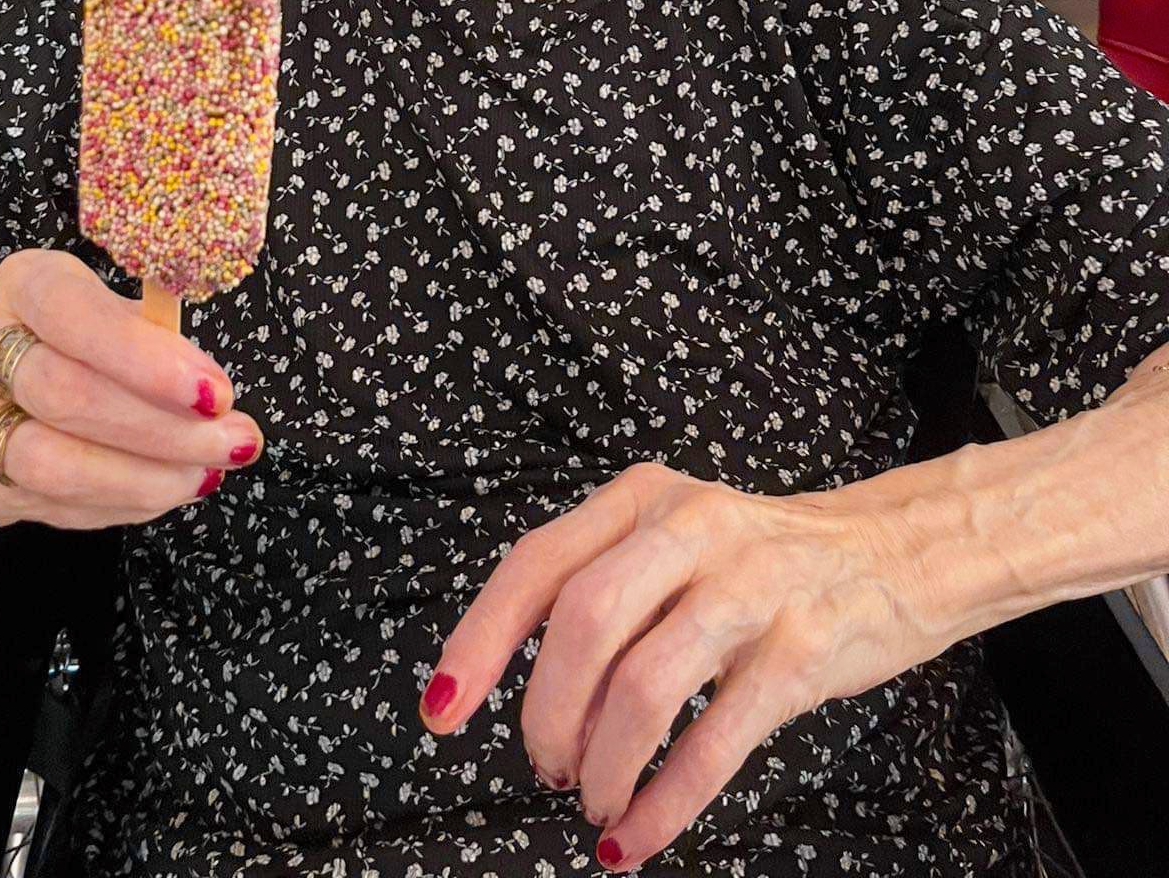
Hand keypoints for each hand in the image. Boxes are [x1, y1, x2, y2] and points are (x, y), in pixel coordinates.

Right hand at [0, 248, 263, 528]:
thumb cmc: (66, 336)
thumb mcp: (107, 311)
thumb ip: (154, 341)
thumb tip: (214, 397)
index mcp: (22, 284)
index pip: (72, 315)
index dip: (144, 359)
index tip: (213, 393)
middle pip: (63, 394)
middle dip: (160, 428)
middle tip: (229, 442)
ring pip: (50, 463)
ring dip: (142, 479)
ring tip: (202, 474)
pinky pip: (50, 504)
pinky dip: (120, 504)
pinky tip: (163, 491)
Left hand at [418, 460, 952, 870]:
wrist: (890, 553)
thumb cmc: (757, 560)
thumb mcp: (670, 538)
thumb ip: (598, 584)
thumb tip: (512, 682)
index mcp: (641, 497)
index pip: (536, 564)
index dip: (479, 641)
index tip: (441, 707)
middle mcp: (690, 528)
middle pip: (583, 621)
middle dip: (546, 713)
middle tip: (546, 767)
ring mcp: (750, 588)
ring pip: (644, 685)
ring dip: (604, 764)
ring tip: (596, 803)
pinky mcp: (801, 652)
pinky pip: (714, 741)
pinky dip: (664, 803)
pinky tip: (639, 835)